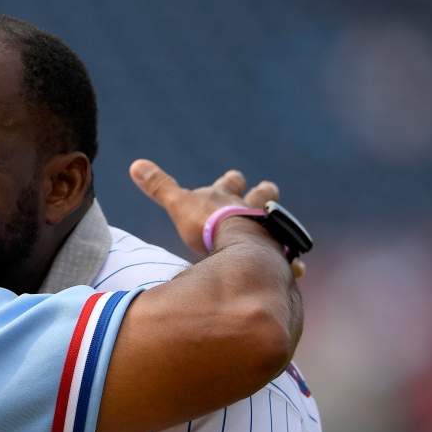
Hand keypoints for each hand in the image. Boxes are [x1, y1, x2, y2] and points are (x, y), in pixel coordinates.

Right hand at [128, 159, 286, 258]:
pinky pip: (288, 259)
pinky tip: (296, 267)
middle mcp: (251, 209)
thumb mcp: (179, 204)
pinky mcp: (278, 253)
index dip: (231, 181)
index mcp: (227, 198)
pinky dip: (290, 262)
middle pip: (263, 193)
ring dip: (278, 227)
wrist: (240, 243)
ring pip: (279, 222)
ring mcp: (268, 230)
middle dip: (263, 193)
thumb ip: (160, 187)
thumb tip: (135, 164)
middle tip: (265, 191)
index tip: (234, 178)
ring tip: (279, 237)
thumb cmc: (207, 224)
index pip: (230, 181)